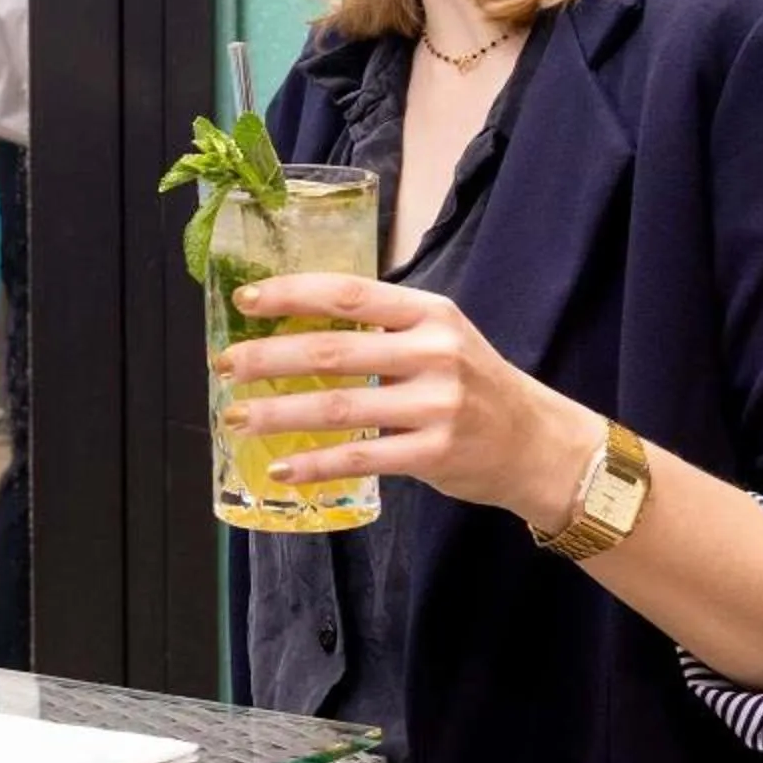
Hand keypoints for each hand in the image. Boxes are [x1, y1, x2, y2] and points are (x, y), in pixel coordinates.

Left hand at [220, 274, 602, 527]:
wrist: (540, 444)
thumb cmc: (473, 384)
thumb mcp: (439, 337)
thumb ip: (381, 327)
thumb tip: (293, 320)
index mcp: (429, 313)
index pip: (349, 293)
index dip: (291, 293)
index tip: (244, 300)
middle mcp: (434, 353)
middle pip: (332, 350)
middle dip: (267, 358)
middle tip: (222, 365)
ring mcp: (437, 404)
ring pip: (338, 406)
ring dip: (278, 413)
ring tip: (236, 417)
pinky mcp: (436, 452)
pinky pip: (361, 458)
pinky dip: (316, 465)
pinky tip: (282, 469)